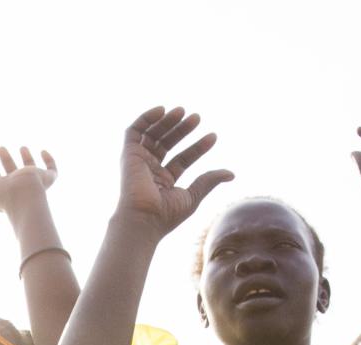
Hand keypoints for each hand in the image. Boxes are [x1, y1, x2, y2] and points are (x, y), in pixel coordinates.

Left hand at [0, 146, 56, 214]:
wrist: (22, 196)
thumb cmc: (2, 196)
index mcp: (4, 192)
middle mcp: (19, 187)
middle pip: (13, 172)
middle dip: (6, 159)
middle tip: (1, 148)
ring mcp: (33, 182)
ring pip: (31, 169)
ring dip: (27, 157)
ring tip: (22, 147)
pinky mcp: (46, 178)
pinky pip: (52, 170)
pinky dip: (50, 161)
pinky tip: (43, 151)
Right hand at [113, 106, 232, 237]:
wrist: (143, 219)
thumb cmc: (165, 215)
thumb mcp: (192, 196)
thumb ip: (208, 181)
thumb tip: (231, 174)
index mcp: (164, 181)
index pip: (183, 159)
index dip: (198, 147)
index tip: (213, 137)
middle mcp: (150, 170)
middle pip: (167, 143)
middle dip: (182, 129)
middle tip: (197, 117)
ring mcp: (139, 162)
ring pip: (153, 135)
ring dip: (167, 121)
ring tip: (183, 111)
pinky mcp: (128, 155)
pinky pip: (134, 131)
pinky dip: (146, 118)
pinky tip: (162, 110)